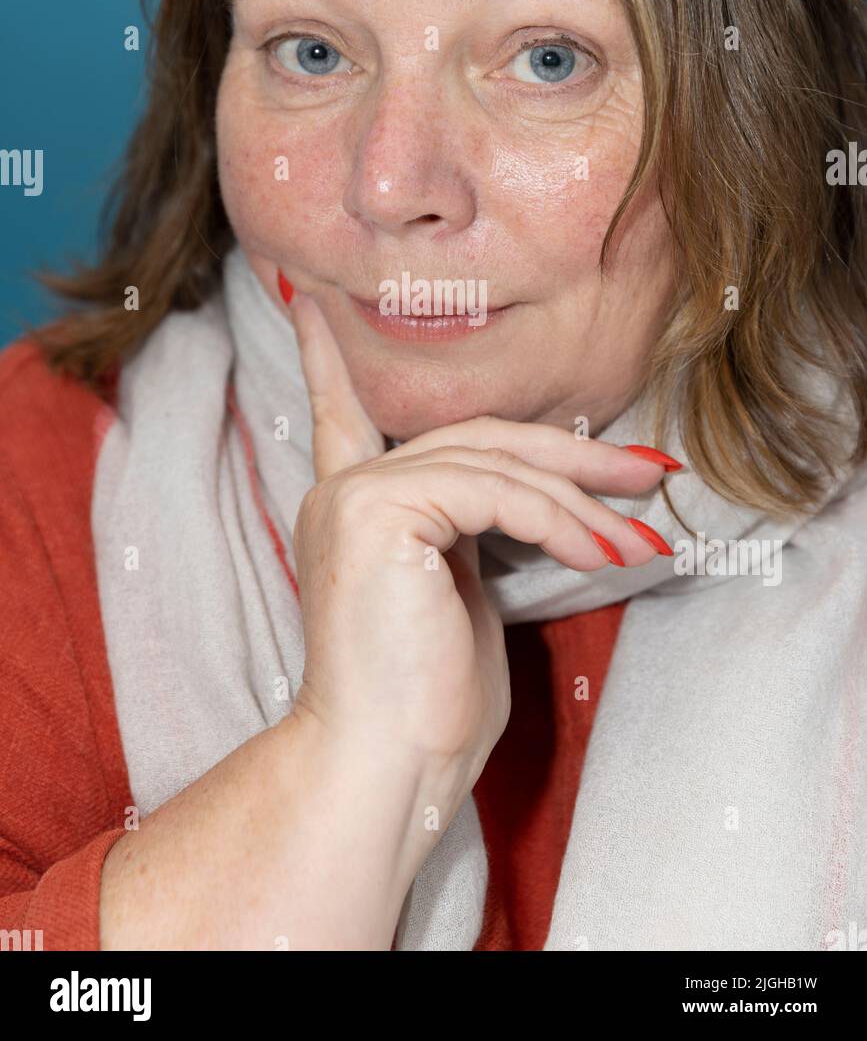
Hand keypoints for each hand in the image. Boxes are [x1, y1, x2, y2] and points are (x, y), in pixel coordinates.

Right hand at [285, 287, 673, 823]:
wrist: (385, 770)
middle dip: (572, 453)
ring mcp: (357, 496)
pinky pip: (495, 491)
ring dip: (585, 499)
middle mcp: (346, 491)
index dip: (329, 358)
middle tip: (650, 470)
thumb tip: (539, 495)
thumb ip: (476, 531)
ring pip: (495, 460)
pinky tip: (606, 554)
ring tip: (645, 535)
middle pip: (477, 437)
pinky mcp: (378, 510)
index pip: (343, 416)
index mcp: (356, 510)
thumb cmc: (427, 707)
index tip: (308, 302)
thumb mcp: (462, 597)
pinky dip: (562, 520)